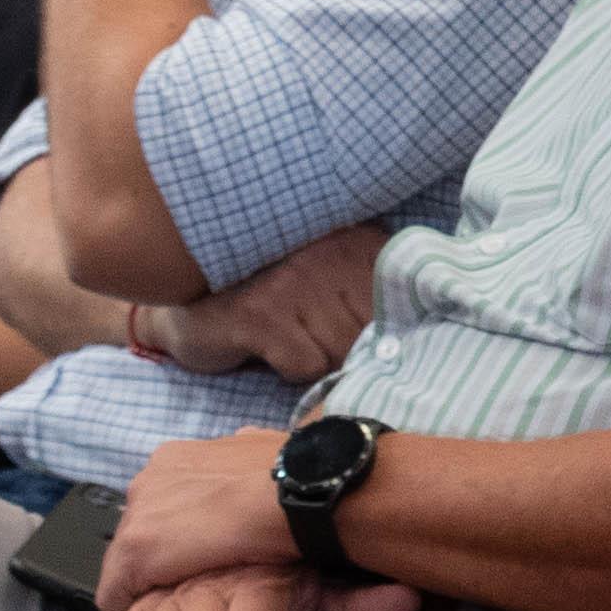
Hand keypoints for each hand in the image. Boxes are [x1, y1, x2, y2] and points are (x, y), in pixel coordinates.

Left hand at [95, 426, 301, 609]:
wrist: (294, 492)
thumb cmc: (292, 476)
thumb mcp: (262, 451)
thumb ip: (240, 462)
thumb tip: (248, 454)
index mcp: (177, 459)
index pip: (160, 504)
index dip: (177, 533)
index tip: (194, 550)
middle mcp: (148, 480)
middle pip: (140, 531)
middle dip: (162, 555)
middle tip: (191, 577)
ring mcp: (137, 515)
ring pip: (125, 562)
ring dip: (150, 581)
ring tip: (178, 604)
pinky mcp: (134, 553)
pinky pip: (114, 593)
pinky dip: (131, 609)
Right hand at [152, 223, 384, 384]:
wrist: (188, 303)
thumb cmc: (272, 299)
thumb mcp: (334, 285)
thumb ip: (375, 302)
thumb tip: (421, 347)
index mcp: (358, 241)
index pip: (403, 305)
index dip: (384, 336)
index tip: (364, 338)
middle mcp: (331, 250)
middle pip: (374, 333)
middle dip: (346, 350)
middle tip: (310, 336)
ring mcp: (295, 279)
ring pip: (342, 352)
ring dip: (315, 359)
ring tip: (286, 335)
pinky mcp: (261, 313)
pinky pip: (305, 366)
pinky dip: (288, 369)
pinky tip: (265, 344)